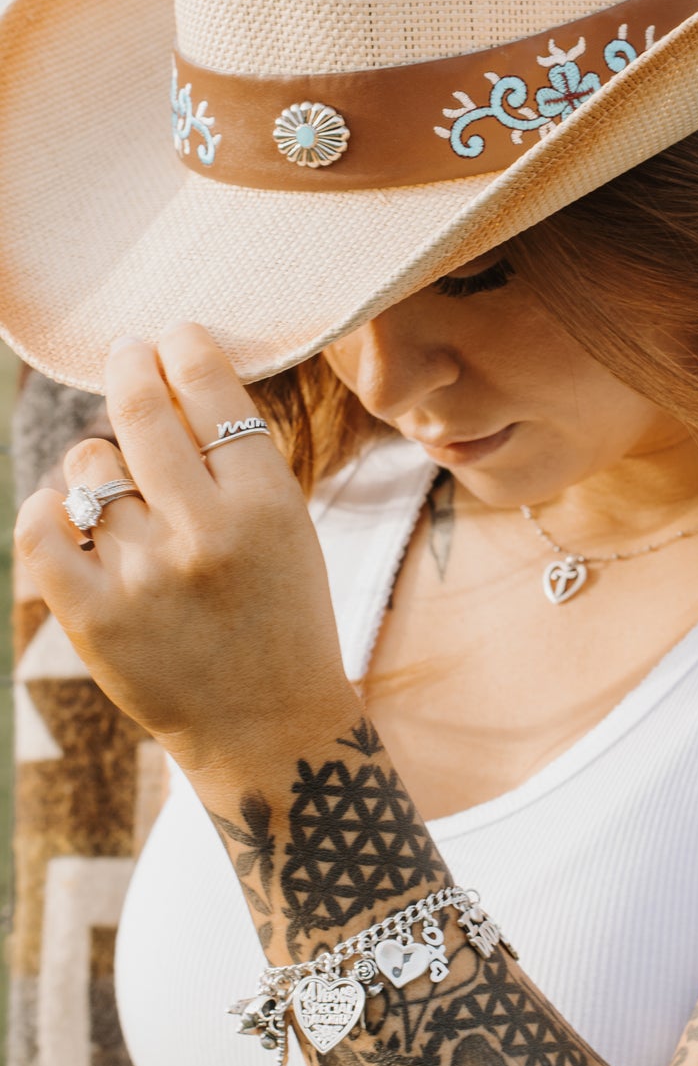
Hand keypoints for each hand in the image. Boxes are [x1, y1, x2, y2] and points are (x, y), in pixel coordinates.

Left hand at [14, 324, 361, 792]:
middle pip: (143, 410)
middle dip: (130, 365)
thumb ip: (237, 461)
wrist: (268, 730)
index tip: (173, 336)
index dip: (185, 348)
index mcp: (268, 505)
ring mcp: (144, 576)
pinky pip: (41, 528)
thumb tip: (172, 374)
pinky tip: (70, 513)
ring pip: (91, 469)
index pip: (212, 393)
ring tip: (124, 493)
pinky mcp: (94, 618)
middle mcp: (205, 534)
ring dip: (101, 466)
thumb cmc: (281, 617)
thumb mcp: (289, 529)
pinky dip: (48, 509)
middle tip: (127, 353)